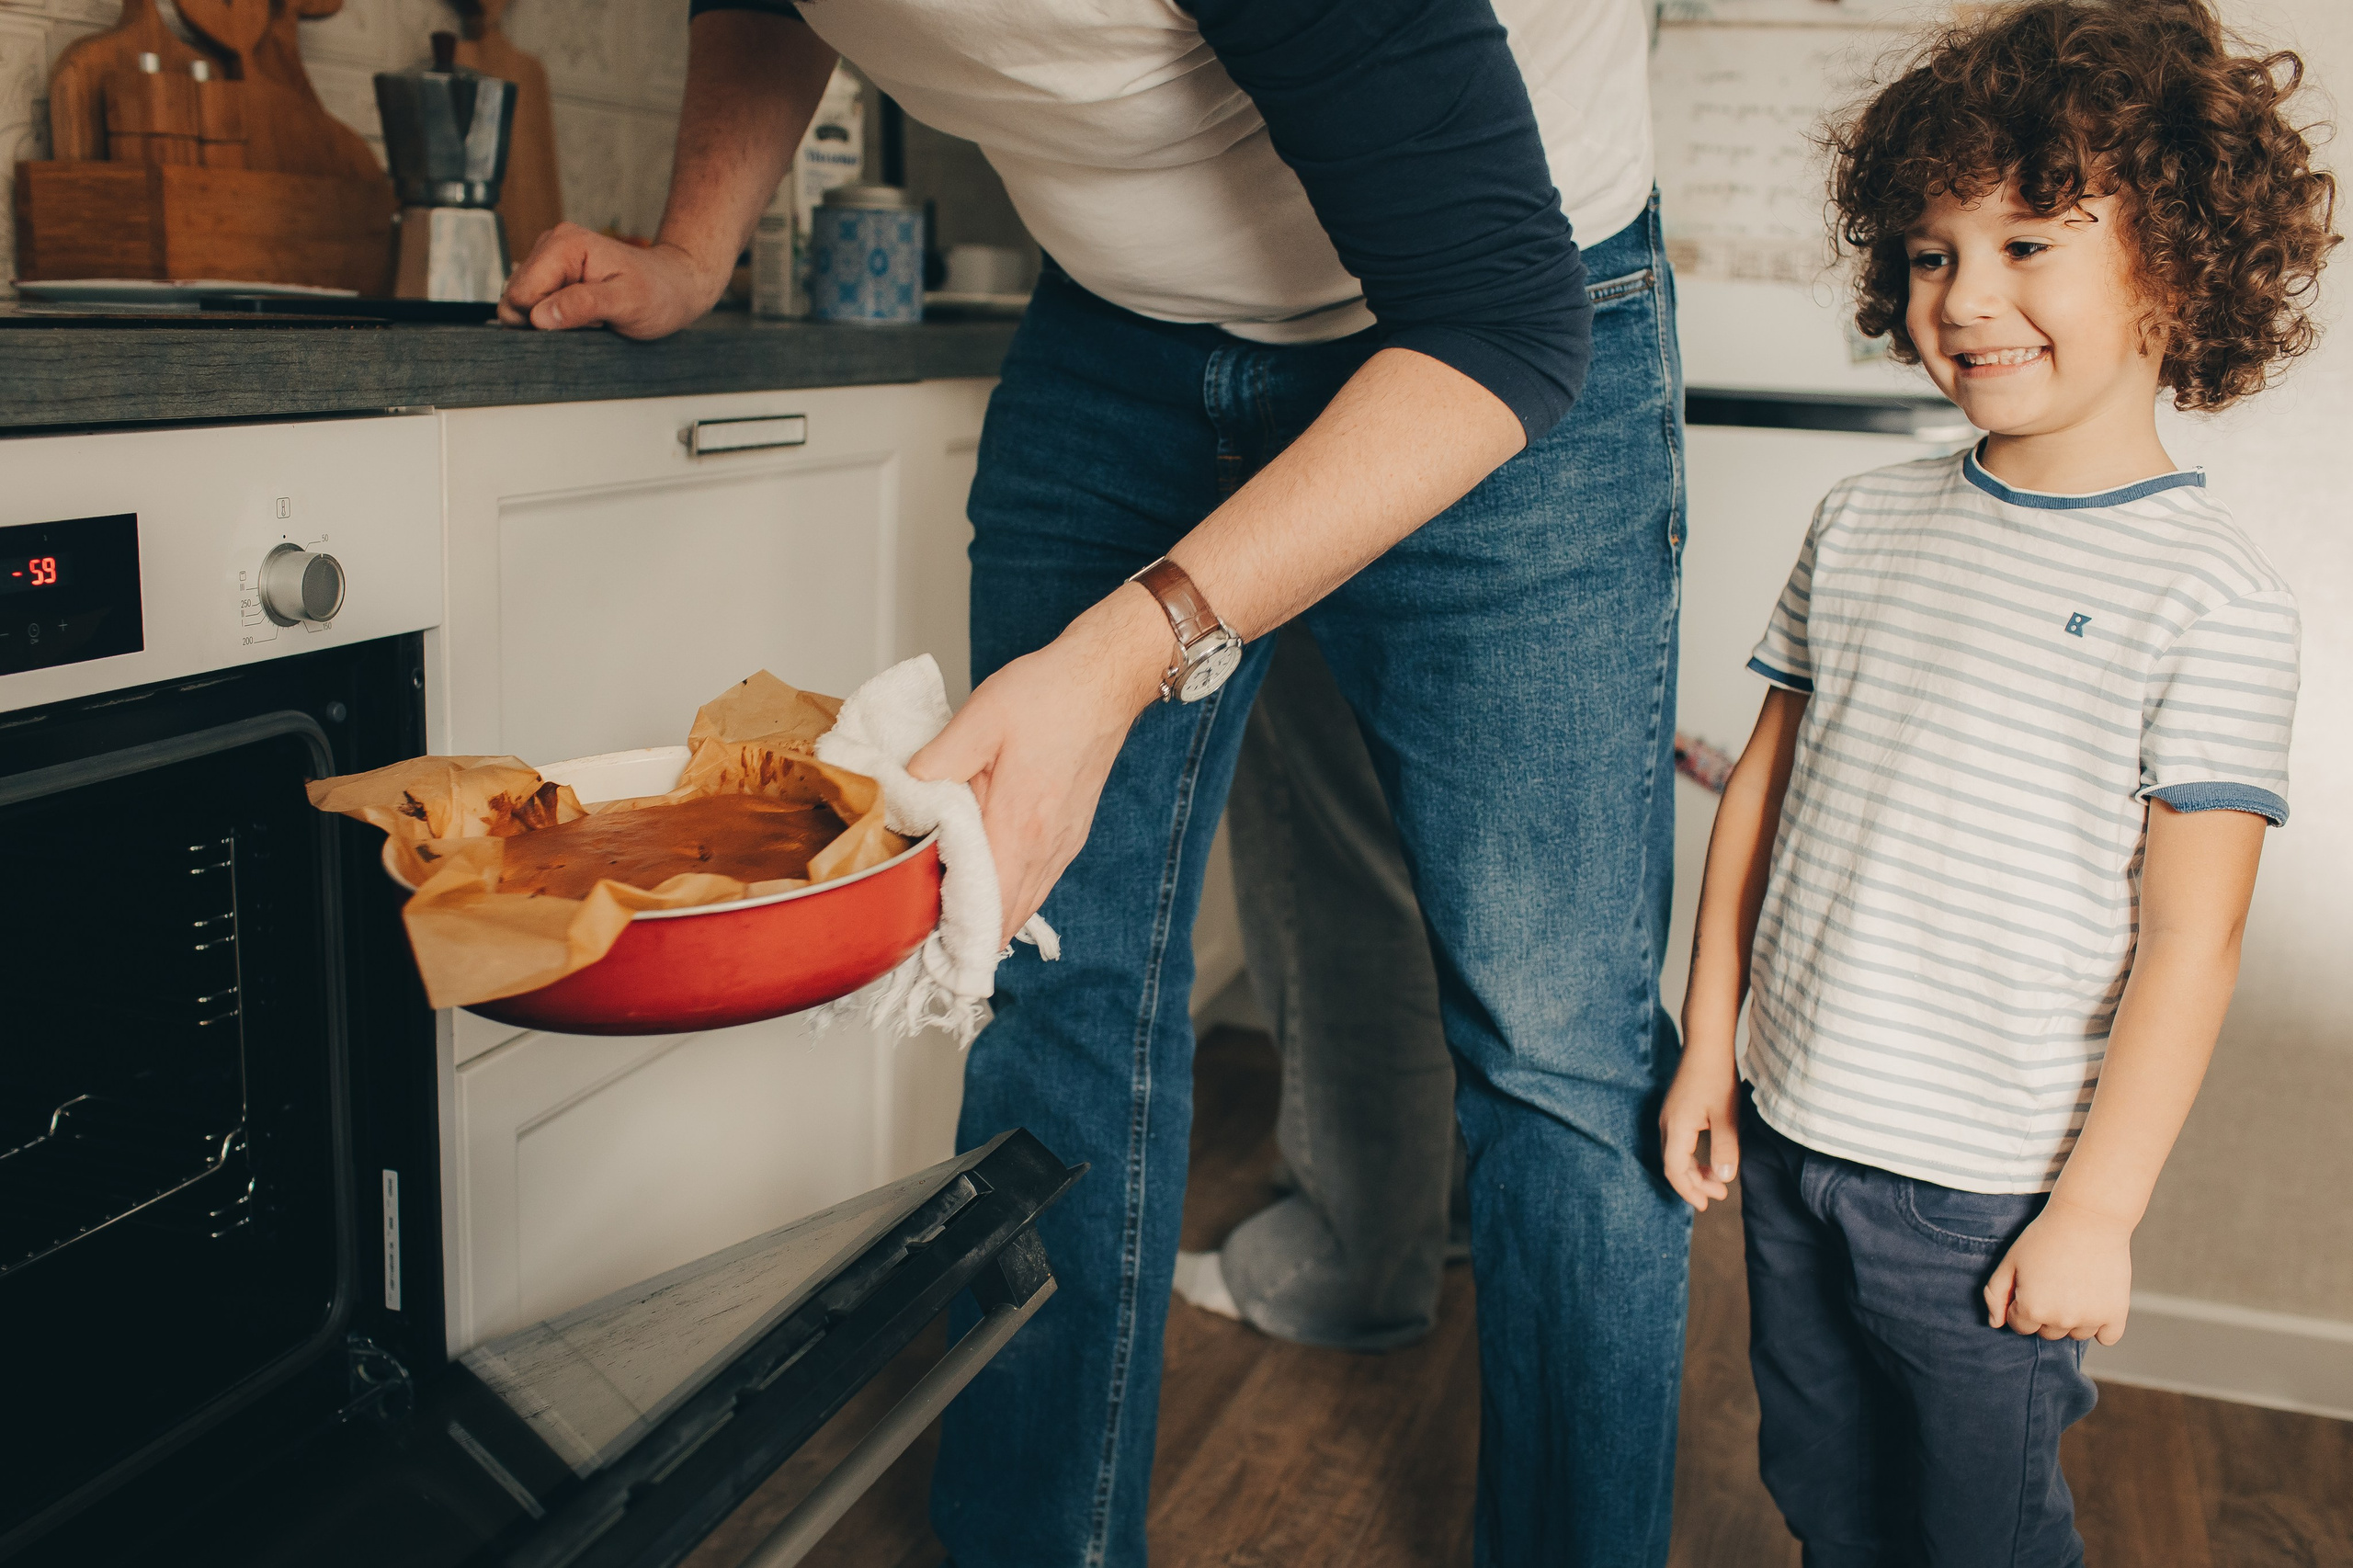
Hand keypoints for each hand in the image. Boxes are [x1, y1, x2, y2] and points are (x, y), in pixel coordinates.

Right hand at [497, 223, 723, 336]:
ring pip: (524, 305)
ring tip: (592, 315)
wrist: (675, 287)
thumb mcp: (627, 303)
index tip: (585, 320)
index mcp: (564, 245)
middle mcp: (551, 245)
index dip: (544, 319)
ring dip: (554, 320)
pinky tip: (585, 313)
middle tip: (591, 319)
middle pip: (516, 299)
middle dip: (548, 320)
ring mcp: (550, 259)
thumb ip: (582, 306)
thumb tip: (540, 317)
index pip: (520, 294)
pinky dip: (558, 317)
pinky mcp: (553, 274)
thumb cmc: (659, 293)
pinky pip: (536, 305)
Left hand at [908, 586, 1169, 944]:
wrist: (1105, 680)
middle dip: (969, 936)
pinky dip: (1014, 897)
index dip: (953, 931)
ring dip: (993, 920)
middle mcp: (1047, 845)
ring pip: (1026, 906)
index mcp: (1019, 823)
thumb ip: (937, 763)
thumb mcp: (979, 719)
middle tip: (929, 941)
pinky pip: (1040, 884)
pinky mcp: (1072, 834)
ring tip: (953, 925)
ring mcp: (1063, 843)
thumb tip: (906, 794)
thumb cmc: (1048, 695)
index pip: (985, 904)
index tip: (923, 940)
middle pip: (1006, 918)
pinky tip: (991, 890)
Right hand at [1660, 1043, 1740, 1210]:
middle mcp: (1667, 1124)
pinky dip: (1692, 1157)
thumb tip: (1723, 1178)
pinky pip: (1679, 1143)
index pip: (1675, 1170)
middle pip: (1673, 1165)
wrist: (1707, 1043)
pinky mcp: (1676, 1110)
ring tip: (1717, 1180)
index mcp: (1676, 1128)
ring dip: (1694, 1171)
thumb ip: (1725, 1148)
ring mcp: (1669, 1117)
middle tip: (1719, 1195)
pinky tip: (1709, 1158)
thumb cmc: (1717, 1076)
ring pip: (1676, 1154)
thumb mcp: (1726, 1115)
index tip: (1706, 1204)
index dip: (1689, 1190)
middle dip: (1694, 1184)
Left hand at [1984, 1197, 2133, 1343]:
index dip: (2022, 1304)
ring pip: (2075, 1334)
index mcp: (2032, 1309)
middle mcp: (2061, 1320)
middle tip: (2054, 1281)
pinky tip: (2096, 1301)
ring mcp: (2090, 1320)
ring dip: (2074, 1318)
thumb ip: (1995, 1294)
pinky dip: (2102, 1325)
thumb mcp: (2009, 1261)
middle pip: (2048, 1332)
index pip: (2020, 1326)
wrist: (2088, 1219)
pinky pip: (2107, 1337)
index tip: (2032, 1283)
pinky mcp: (2116, 1314)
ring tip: (2076, 1285)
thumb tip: (1995, 1323)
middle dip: (2046, 1312)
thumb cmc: (2045, 1237)